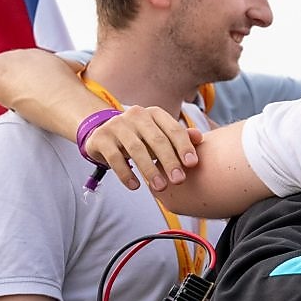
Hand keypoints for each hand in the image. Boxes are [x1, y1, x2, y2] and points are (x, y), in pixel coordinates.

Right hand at [85, 105, 201, 190]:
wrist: (103, 132)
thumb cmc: (141, 137)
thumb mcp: (160, 135)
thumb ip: (180, 137)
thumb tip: (200, 138)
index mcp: (155, 113)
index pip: (173, 129)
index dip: (184, 146)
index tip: (192, 164)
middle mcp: (136, 115)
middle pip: (157, 140)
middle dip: (169, 161)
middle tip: (179, 180)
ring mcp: (116, 125)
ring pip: (136, 149)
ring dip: (150, 170)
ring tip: (160, 187)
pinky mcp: (101, 138)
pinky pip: (114, 158)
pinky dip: (126, 173)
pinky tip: (135, 186)